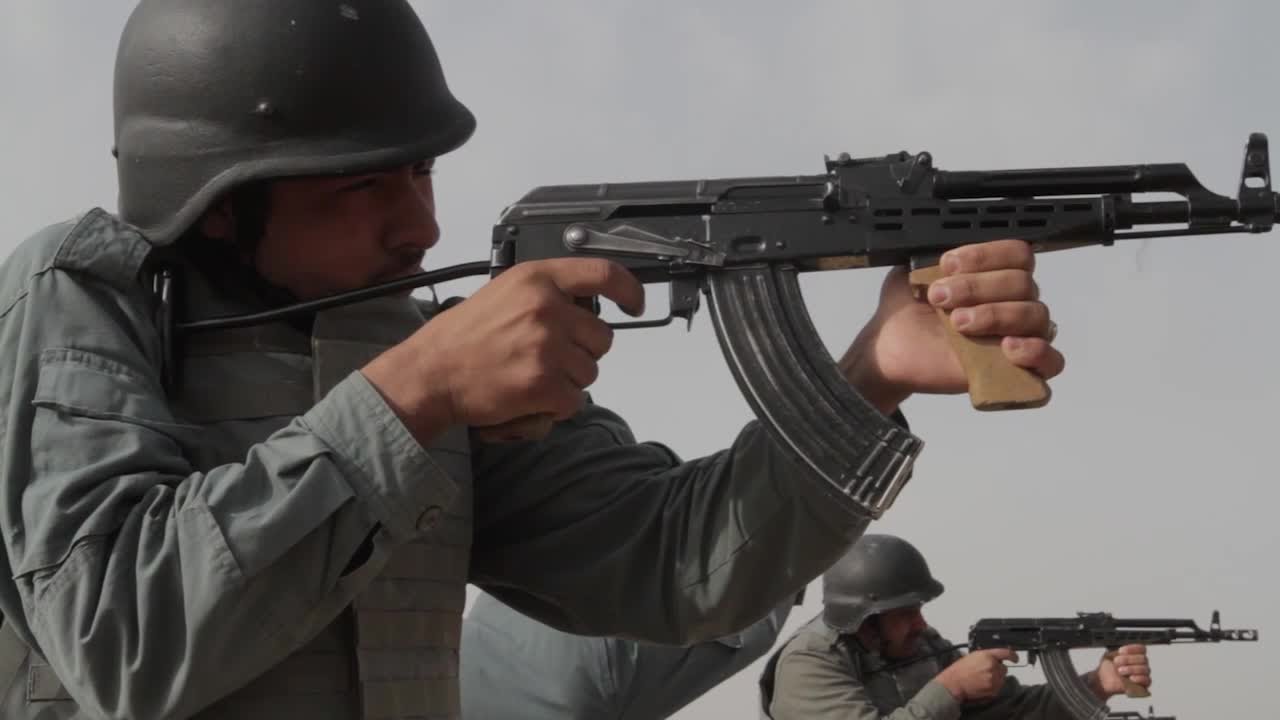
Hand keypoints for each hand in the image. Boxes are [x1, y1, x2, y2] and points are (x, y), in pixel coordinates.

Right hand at [362, 258, 643, 441]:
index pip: (603, 274)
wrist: (430, 374)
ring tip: (530, 375)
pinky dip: (555, 406)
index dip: (628, 290)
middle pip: (602, 337)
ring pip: (590, 372)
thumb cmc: (461, 338)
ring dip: (568, 381)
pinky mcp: (544, 383)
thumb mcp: (504, 293)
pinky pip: (574, 401)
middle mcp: (546, 308)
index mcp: (537, 280)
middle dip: (582, 352)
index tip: (633, 303)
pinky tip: (528, 396)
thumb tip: (584, 307)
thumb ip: (546, 293)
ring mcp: (547, 346)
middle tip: (545, 357)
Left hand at [839, 239, 1064, 413]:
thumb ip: (933, 255)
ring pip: (1036, 315)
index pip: (1017, 253)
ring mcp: (1020, 336)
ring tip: (958, 323)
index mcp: (995, 275)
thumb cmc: (907, 313)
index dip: (986, 256)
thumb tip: (944, 247)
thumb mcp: (911, 273)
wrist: (889, 352)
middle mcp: (1013, 302)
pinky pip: (1052, 361)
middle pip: (1024, 283)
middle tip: (941, 299)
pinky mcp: (1019, 370)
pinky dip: (1036, 351)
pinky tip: (1006, 347)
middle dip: (977, 286)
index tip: (948, 265)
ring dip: (995, 314)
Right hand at [935, 648, 1015, 702]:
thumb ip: (987, 656)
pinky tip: (982, 684)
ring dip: (996, 678)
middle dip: (997, 669)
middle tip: (985, 671)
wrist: (954, 683)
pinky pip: (999, 686)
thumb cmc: (960, 670)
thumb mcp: (973, 656)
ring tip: (982, 678)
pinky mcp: (993, 689)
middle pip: (1004, 668)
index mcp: (987, 656)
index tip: (1015, 658)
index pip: (1006, 653)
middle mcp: (992, 666)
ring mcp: (994, 679)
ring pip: (1002, 678)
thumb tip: (996, 657)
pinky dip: (993, 686)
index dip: (1013, 656)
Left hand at [1094, 644, 1151, 696]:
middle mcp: (1141, 664)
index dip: (1132, 649)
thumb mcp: (1109, 655)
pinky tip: (1131, 678)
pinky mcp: (1143, 685)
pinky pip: (1147, 680)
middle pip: (1143, 658)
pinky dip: (1139, 678)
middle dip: (1128, 659)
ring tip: (1120, 671)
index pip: (1142, 649)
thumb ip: (1117, 651)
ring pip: (1145, 669)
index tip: (1120, 651)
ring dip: (1132, 669)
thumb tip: (1121, 651)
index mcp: (1134, 654)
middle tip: (1116, 662)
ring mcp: (1144, 674)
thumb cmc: (1108, 668)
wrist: (1103, 681)